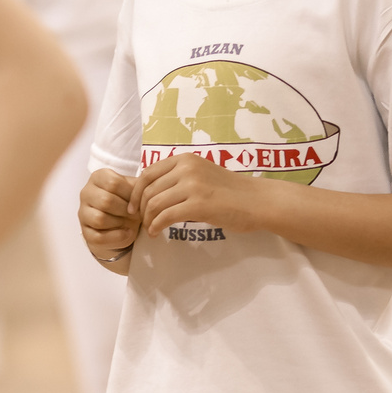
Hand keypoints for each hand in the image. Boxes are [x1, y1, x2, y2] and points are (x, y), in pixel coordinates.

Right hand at [81, 168, 137, 269]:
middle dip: (126, 210)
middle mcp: (86, 193)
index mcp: (98, 178)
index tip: (140, 201)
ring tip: (131, 223)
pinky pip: (99, 237)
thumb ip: (138, 187)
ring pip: (100, 219)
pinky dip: (117, 237)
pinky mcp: (86, 233)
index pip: (113, 183)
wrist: (119, 224)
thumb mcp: (133, 190)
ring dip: (120, 223)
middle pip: (106, 201)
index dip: (130, 194)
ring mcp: (83, 213)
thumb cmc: (126, 202)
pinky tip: (127, 233)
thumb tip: (146, 189)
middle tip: (137, 214)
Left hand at [134, 150, 270, 237]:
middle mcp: (186, 168)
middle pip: (149, 190)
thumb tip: (151, 191)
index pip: (148, 174)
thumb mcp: (202, 174)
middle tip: (143, 222)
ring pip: (155, 204)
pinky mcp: (198, 205)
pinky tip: (156, 233)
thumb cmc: (230, 192)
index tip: (134, 208)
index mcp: (185, 159)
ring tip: (151, 229)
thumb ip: (179, 178)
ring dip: (148, 220)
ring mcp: (193, 185)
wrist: (257, 201)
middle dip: (141, 209)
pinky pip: (166, 216)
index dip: (135, 192)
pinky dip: (156, 226)